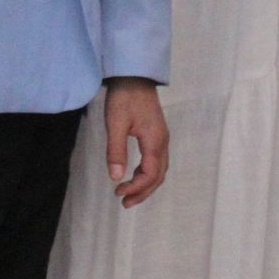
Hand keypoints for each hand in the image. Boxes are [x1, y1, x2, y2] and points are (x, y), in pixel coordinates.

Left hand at [104, 78, 168, 207]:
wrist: (134, 75)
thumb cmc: (124, 97)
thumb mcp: (116, 124)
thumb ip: (116, 151)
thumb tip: (116, 178)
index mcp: (155, 141)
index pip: (150, 174)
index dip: (136, 188)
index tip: (118, 193)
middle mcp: (162, 142)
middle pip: (159, 175)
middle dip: (143, 192)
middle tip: (124, 203)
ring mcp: (161, 137)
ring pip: (160, 169)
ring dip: (146, 184)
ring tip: (129, 194)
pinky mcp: (157, 133)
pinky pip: (157, 160)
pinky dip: (147, 173)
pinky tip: (134, 174)